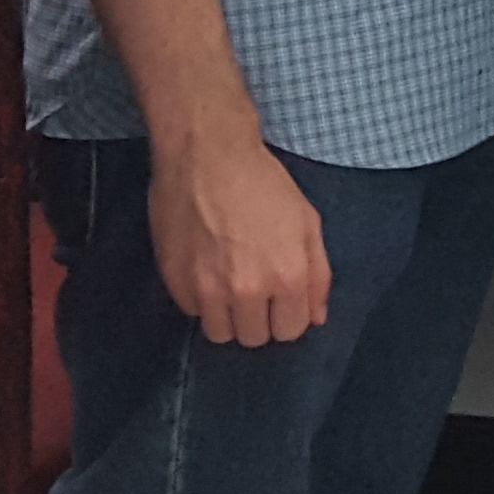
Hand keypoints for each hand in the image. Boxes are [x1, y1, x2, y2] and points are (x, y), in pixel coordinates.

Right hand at [150, 129, 333, 346]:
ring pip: (220, 334)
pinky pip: (192, 313)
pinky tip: (206, 271)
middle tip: (254, 291)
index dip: (289, 316)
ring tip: (228, 286)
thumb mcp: (306, 222)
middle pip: (254, 338)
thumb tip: (316, 318)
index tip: (281, 299)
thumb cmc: (264, 184)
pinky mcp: (176, 282)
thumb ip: (317, 275)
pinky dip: (200, 301)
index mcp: (287, 276)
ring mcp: (207, 289)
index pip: (291, 330)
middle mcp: (247, 290)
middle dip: (259, 320)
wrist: (206, 155)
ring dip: (228, 317)